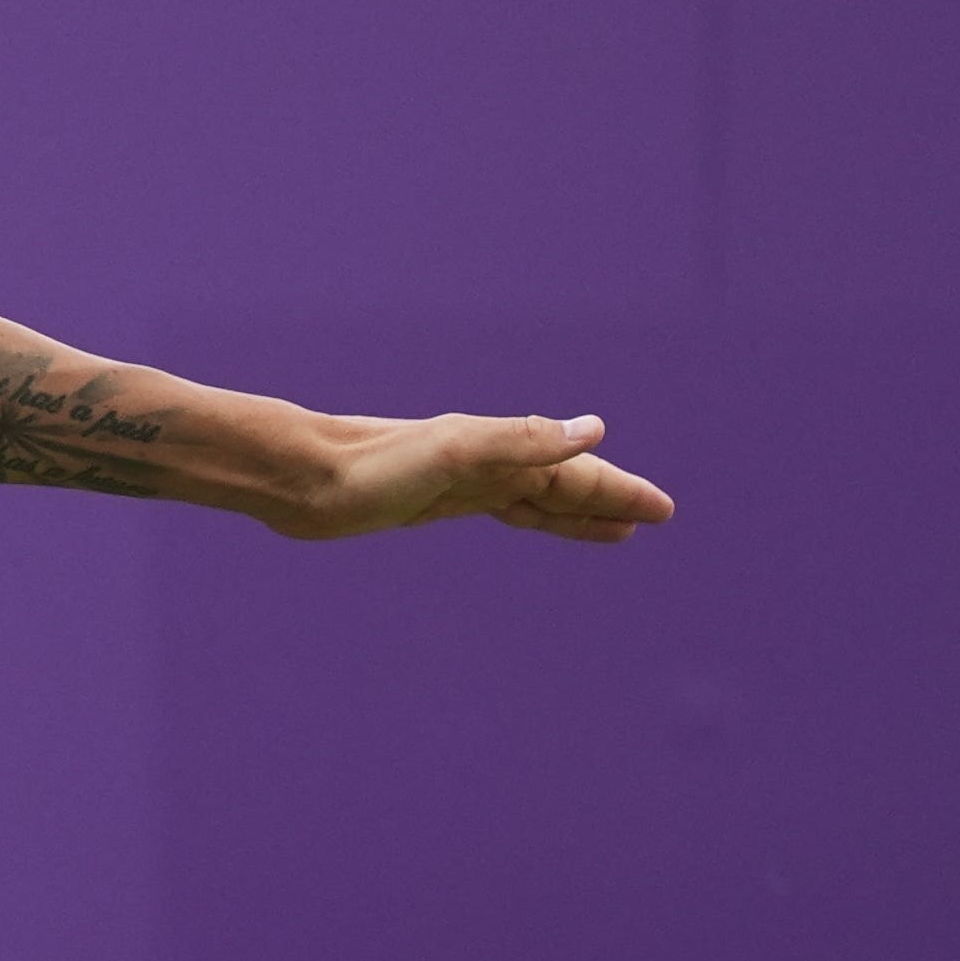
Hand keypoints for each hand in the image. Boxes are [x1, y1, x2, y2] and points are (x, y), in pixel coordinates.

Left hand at [274, 412, 673, 545]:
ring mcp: (457, 481)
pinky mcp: (429, 502)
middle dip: (609, 499)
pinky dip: (529, 517)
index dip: (617, 490)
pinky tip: (533, 517)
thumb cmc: (367, 467)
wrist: (298, 478)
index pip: (571, 471)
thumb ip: (521, 441)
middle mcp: (481, 461)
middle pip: (561, 483)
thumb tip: (592, 429)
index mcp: (492, 448)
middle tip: (657, 517)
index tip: (661, 509)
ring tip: (617, 531)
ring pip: (533, 499)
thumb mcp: (451, 453)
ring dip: (577, 513)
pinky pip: (498, 509)